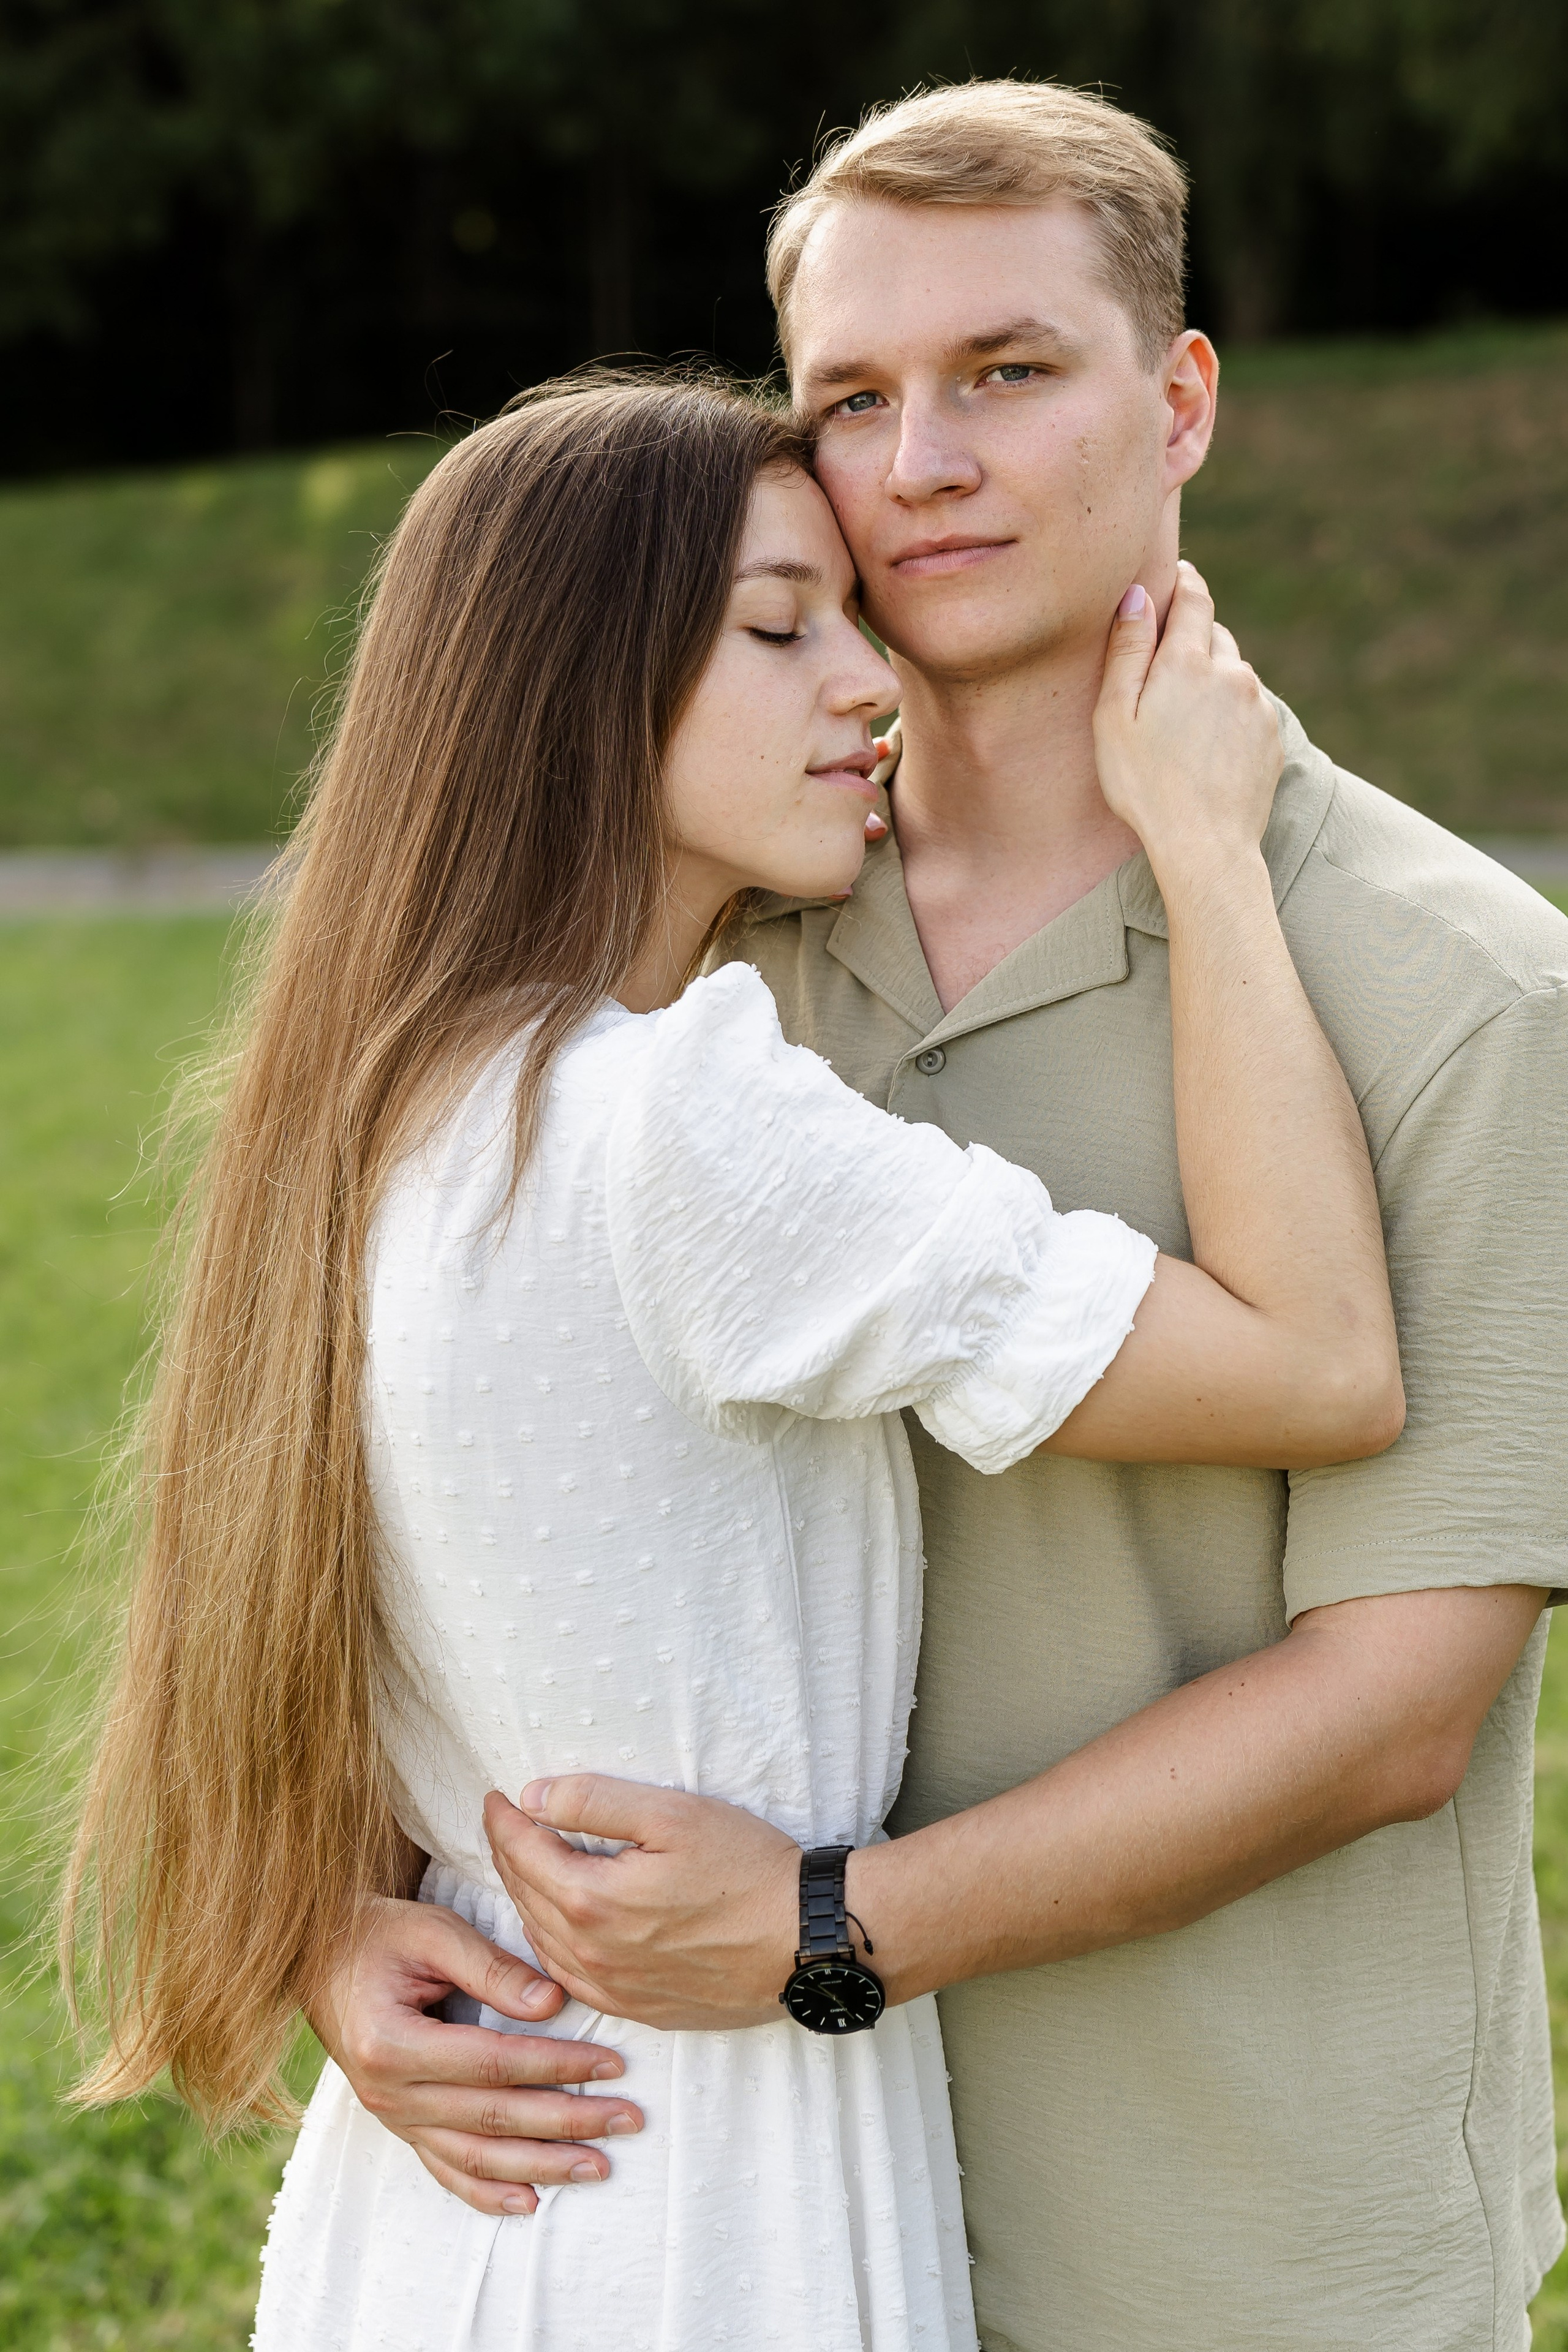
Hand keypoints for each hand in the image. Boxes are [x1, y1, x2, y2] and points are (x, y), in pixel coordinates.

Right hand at [306, 1894, 644, 2214]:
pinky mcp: (397, 2124)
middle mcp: (388, 2093)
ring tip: (598, 2167)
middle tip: (628, 2119)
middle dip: (567, 2122)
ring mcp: (390, 2116)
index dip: (557, 2065)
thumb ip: (492, 1968)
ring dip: (541, 2166)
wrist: (316, 1956)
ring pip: (475, 2157)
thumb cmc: (378, 1934)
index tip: (613, 2063)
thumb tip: (553, 2004)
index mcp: (393, 2044)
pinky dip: (487, 2192)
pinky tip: (529, 2204)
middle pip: (492, 2118)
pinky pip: (444, 2169)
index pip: (493, 2064)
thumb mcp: (433, 1932)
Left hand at [484, 1778, 799, 2029]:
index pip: (522, 1853)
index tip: (496, 1796)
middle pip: (525, 1897)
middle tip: (505, 1823)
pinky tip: (557, 1927)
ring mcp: (613, 1989)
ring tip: (525, 1865)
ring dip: (525, 1899)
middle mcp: (590, 1954)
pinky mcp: (638, 2010)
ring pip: (541, 1941)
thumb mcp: (672, 1814)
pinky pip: (570, 1978)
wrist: (805, 1942)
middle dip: (508, 1854)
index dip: (502, 1819)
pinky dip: (551, 1945)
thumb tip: (532, 1797)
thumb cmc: (748, 1869)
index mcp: (590, 1901)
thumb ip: (594, 1802)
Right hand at [1093, 560, 1282, 882]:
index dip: (1183, 581)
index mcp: (1187, 661)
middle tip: (1164, 670)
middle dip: (1192, 640)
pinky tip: (1207, 747)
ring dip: (1213, 680)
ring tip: (1184, 722)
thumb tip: (1136, 595)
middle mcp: (1232, 672)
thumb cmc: (1145, 786)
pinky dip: (1231, 713)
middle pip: (1214, 635)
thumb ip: (1126, 651)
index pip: (1194, 597)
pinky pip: (1250, 708)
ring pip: (1235, 672)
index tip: (1175, 578)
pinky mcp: (1272, 736)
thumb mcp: (1114, 717)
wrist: (1205, 846)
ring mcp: (1258, 705)